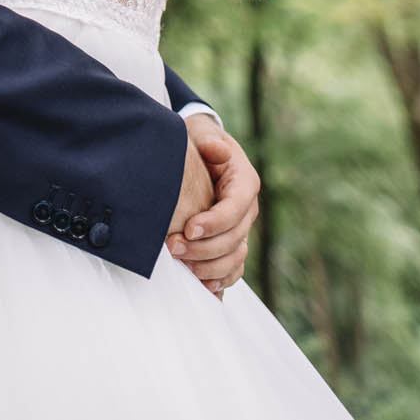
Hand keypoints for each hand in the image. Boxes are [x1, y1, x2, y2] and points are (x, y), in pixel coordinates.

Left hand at [167, 115, 259, 297]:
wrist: (200, 152)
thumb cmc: (199, 142)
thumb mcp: (203, 134)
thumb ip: (209, 141)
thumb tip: (217, 150)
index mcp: (244, 182)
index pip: (235, 208)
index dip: (215, 222)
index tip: (188, 228)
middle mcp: (247, 209)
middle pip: (234, 238)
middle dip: (204, 248)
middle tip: (173, 248)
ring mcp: (240, 229)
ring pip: (235, 258)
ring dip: (209, 267)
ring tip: (181, 265)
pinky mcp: (231, 243)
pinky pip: (233, 269)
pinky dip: (220, 279)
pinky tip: (201, 285)